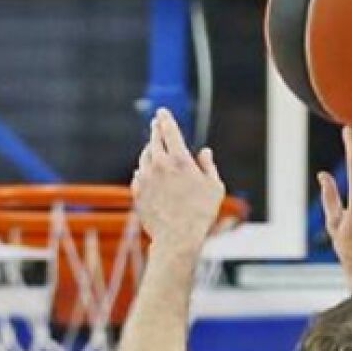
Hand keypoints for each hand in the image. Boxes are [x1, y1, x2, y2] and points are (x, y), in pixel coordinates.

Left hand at [132, 109, 225, 253]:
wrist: (177, 238)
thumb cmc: (201, 214)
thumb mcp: (214, 188)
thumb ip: (209, 166)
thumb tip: (204, 152)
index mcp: (179, 160)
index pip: (169, 130)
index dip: (165, 118)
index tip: (162, 112)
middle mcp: (159, 165)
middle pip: (154, 140)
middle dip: (156, 129)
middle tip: (156, 123)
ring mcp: (145, 178)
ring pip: (144, 156)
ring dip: (150, 149)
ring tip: (153, 148)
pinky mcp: (137, 192)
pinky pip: (138, 175)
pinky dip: (143, 170)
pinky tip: (145, 171)